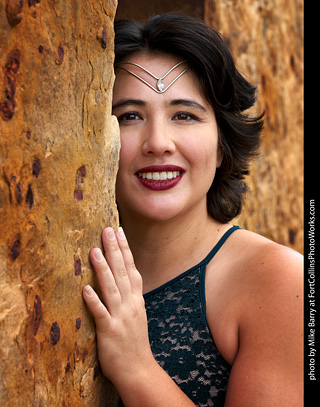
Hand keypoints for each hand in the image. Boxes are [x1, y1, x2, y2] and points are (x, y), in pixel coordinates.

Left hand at [82, 227, 153, 385]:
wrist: (139, 369)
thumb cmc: (135, 341)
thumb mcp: (137, 314)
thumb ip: (129, 295)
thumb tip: (120, 277)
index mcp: (137, 299)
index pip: (131, 268)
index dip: (125, 249)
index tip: (119, 232)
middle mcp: (131, 304)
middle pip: (122, 272)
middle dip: (114, 250)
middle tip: (107, 230)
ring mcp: (121, 317)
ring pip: (111, 288)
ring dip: (103, 269)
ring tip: (94, 251)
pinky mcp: (110, 331)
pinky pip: (101, 314)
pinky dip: (94, 301)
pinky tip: (85, 289)